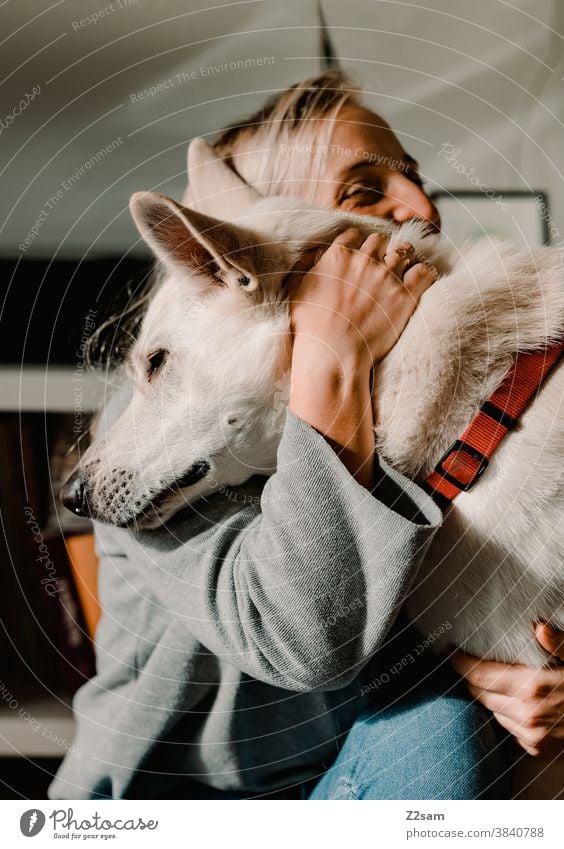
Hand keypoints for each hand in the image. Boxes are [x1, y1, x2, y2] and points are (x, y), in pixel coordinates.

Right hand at [287, 228, 437, 367]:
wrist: (332, 353)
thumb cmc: (310, 326)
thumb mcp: (297, 289)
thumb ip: (305, 264)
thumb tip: (316, 252)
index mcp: (339, 255)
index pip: (355, 235)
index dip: (357, 245)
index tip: (358, 256)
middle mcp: (365, 259)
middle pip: (380, 240)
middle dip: (379, 250)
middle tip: (378, 266)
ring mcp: (388, 276)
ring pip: (404, 251)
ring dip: (402, 259)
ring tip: (400, 271)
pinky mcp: (406, 296)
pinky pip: (425, 272)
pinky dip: (423, 273)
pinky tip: (418, 280)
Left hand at [452, 628, 563, 757]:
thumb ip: (559, 642)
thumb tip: (539, 626)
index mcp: (531, 686)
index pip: (478, 674)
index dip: (460, 662)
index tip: (452, 651)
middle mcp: (526, 714)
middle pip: (479, 693)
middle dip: (472, 677)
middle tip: (470, 662)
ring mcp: (531, 735)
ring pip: (491, 711)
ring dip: (488, 696)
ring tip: (493, 680)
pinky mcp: (535, 749)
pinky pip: (507, 728)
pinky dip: (505, 713)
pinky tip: (514, 701)